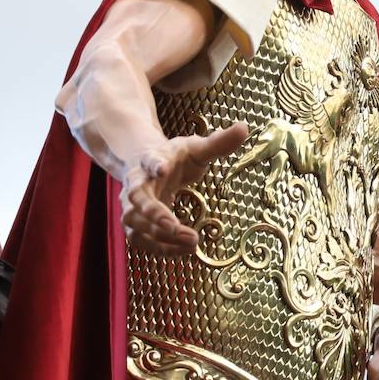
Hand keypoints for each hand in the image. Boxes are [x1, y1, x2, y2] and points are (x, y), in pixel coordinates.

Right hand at [119, 123, 248, 255]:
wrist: (148, 167)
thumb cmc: (176, 158)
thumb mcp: (197, 148)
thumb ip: (219, 142)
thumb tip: (245, 128)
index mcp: (152, 159)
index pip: (150, 159)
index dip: (154, 164)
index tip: (162, 169)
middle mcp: (137, 182)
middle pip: (137, 197)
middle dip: (154, 212)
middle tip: (173, 226)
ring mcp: (133, 205)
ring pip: (136, 223)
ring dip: (160, 236)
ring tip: (191, 241)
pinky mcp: (136, 223)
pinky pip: (141, 240)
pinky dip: (161, 248)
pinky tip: (184, 251)